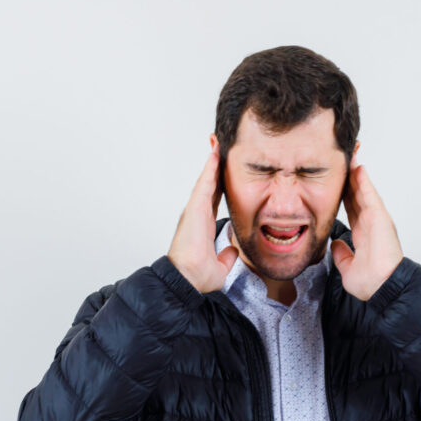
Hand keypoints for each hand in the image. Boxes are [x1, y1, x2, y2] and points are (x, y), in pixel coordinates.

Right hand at [167, 142, 239, 292]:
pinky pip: (204, 183)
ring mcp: (194, 210)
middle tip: (219, 145)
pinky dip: (210, 168)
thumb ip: (226, 257)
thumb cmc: (197, 275)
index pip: (213, 199)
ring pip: (206, 180)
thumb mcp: (219, 267)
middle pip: (208, 184)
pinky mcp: (194, 208)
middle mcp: (197, 214)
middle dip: (214, 165)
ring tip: (217, 142)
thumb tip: (233, 251)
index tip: (224, 169)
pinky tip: (215, 153)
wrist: (187, 278)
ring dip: (212, 161)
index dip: (219, 183)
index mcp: (203, 225)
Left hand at [331, 153, 403, 300]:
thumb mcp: (348, 267)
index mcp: (363, 233)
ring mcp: (377, 219)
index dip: (344, 193)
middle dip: (350, 177)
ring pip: (364, 191)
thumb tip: (335, 244)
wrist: (383, 288)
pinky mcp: (381, 219)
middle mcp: (371, 223)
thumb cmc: (372, 282)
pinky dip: (364, 182)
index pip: (351, 207)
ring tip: (349, 155)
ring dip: (357, 173)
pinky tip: (357, 168)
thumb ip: (342, 255)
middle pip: (358, 194)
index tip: (336, 180)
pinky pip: (370, 196)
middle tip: (343, 158)